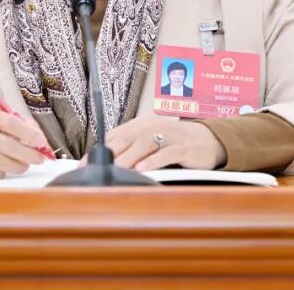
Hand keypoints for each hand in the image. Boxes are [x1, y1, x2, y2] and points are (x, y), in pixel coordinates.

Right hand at [0, 107, 48, 178]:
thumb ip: (20, 124)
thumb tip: (39, 138)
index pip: (9, 122)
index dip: (28, 133)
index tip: (42, 142)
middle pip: (5, 144)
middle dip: (26, 153)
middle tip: (39, 159)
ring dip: (16, 166)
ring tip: (24, 166)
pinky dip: (0, 174)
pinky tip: (4, 171)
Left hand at [105, 116, 225, 171]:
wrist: (208, 140)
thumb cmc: (174, 143)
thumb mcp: (151, 142)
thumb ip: (130, 150)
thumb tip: (104, 164)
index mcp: (141, 124)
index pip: (115, 134)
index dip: (99, 149)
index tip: (85, 165)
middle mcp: (154, 126)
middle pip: (127, 137)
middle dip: (110, 153)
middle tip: (96, 168)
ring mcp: (170, 135)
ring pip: (145, 144)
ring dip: (129, 157)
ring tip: (117, 170)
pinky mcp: (185, 148)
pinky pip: (168, 153)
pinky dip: (154, 161)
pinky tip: (143, 169)